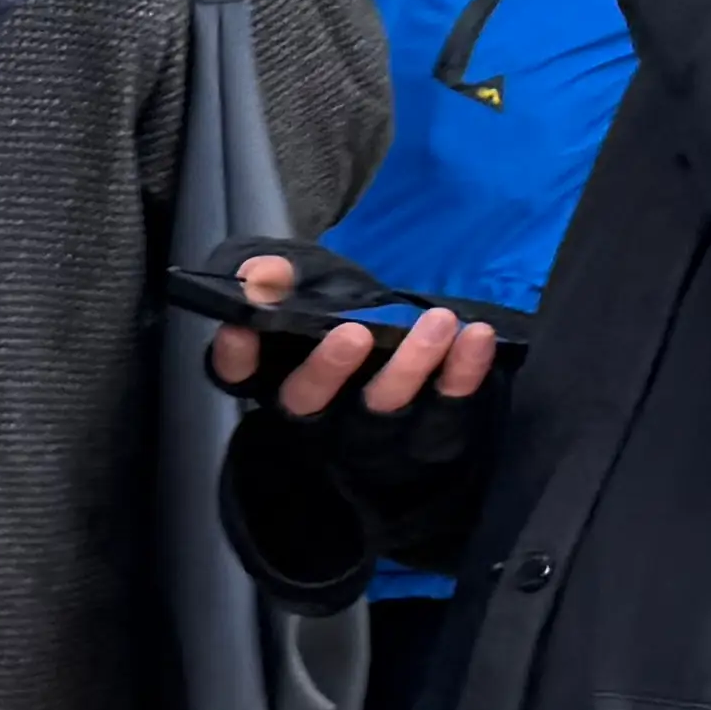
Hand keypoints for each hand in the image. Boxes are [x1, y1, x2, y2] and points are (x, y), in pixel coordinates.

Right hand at [212, 251, 496, 416]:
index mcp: (271, 375)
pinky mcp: (424, 436)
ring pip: (379, 411)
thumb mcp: (304, 282)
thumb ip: (274, 273)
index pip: (236, 375)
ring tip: (436, 322)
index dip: (235, 355)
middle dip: (327, 370)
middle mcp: (312, 414)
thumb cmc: (344, 315)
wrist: (411, 361)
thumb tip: (264, 273)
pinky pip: (445, 411)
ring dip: (408, 367)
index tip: (243, 327)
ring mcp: (367, 432)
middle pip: (307, 403)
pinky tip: (475, 338)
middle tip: (354, 333)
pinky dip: (462, 374)